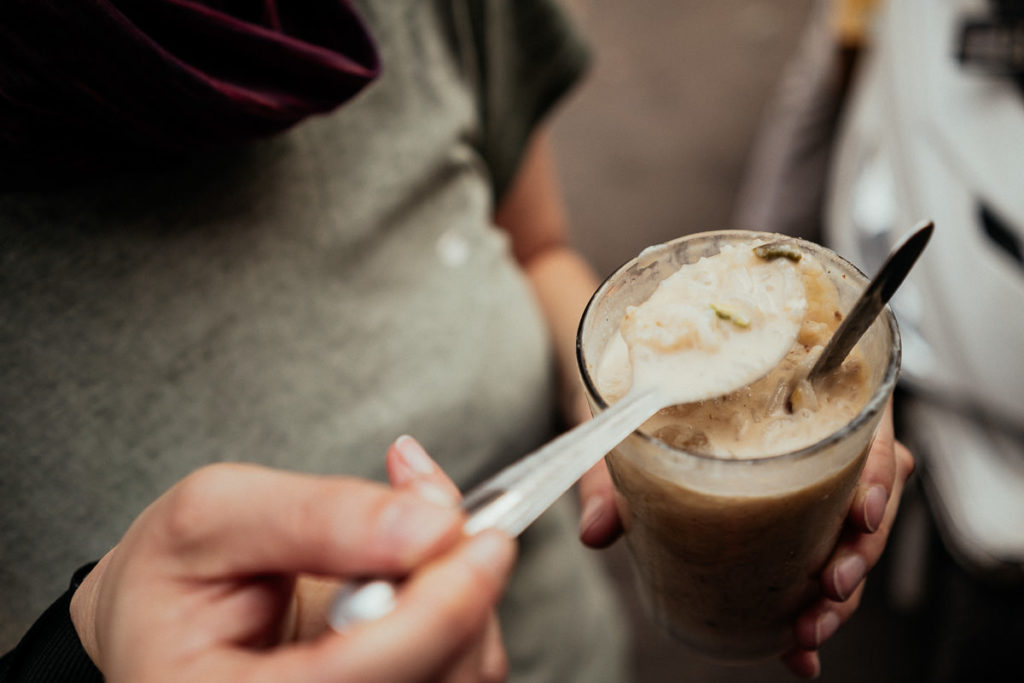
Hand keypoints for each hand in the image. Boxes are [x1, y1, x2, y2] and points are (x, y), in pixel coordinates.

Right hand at [70, 459, 515, 682]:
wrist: (175, 624)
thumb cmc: (177, 577)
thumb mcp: (213, 514)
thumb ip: (317, 514)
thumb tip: (429, 522)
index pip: (361, 676)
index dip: (437, 605)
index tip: (479, 536)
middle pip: (434, 674)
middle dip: (452, 582)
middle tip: (428, 509)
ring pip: (463, 671)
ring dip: (459, 591)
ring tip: (394, 543)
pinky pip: (465, 667)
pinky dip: (461, 607)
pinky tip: (411, 574)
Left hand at [575, 397, 913, 678]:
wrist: (625, 375)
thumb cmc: (641, 377)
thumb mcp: (623, 410)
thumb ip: (609, 469)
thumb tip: (596, 530)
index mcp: (795, 383)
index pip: (866, 421)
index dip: (877, 471)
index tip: (862, 514)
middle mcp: (810, 429)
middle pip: (868, 491)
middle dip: (858, 551)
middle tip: (829, 590)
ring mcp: (802, 475)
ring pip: (849, 534)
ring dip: (839, 591)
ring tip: (807, 630)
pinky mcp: (783, 512)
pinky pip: (814, 556)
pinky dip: (810, 606)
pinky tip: (796, 647)